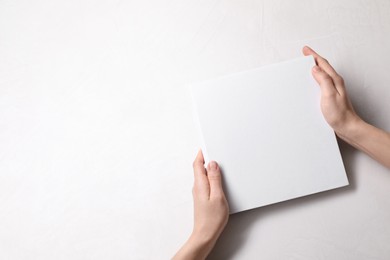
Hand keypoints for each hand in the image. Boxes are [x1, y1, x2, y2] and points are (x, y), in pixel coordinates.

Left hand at [192, 150, 228, 242]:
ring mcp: (199, 193)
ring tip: (216, 163)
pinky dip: (210, 177)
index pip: (197, 164)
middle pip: (199, 168)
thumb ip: (215, 179)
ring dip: (208, 168)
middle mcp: (197, 187)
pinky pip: (205, 183)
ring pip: (202, 176)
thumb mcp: (218, 196)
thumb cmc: (212, 219)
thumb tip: (212, 164)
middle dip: (205, 159)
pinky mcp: (202, 198)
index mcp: (200, 184)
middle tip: (212, 151)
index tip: (206, 146)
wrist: (205, 235)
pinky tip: (216, 179)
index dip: (201, 154)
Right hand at [303, 46, 389, 167]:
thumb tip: (315, 69)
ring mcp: (333, 90)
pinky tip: (312, 83)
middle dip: (313, 60)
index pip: (322, 64)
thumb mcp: (329, 95)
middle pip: (323, 67)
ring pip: (322, 75)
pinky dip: (316, 79)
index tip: (305, 50)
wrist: (347, 127)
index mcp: (334, 80)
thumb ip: (323, 80)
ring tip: (307, 66)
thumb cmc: (340, 114)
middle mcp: (335, 83)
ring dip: (314, 69)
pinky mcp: (331, 97)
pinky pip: (322, 84)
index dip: (313, 56)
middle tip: (305, 55)